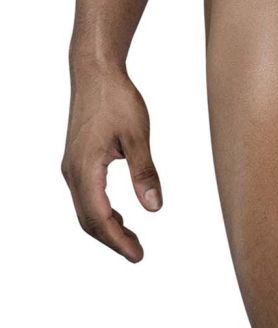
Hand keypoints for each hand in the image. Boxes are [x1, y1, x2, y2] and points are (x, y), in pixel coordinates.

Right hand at [62, 64, 162, 261]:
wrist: (94, 72)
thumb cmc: (116, 98)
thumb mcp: (138, 135)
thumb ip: (145, 172)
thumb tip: (155, 208)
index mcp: (85, 169)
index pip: (99, 218)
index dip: (117, 241)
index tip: (137, 256)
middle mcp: (72, 172)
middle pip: (88, 220)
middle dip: (112, 239)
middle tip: (137, 253)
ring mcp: (71, 166)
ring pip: (85, 209)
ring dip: (106, 226)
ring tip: (131, 238)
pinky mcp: (76, 159)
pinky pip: (85, 195)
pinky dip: (101, 211)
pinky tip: (119, 213)